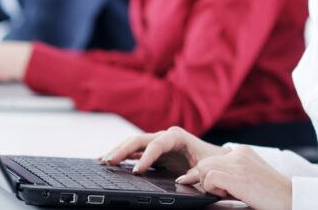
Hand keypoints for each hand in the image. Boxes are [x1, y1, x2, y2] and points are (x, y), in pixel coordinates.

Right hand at [100, 126, 227, 175]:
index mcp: (177, 137)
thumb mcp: (206, 168)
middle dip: (123, 150)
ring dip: (118, 151)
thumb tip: (181, 181)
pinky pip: (134, 152)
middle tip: (108, 162)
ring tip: (101, 161)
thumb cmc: (211, 162)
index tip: (136, 171)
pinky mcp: (153, 152)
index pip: (157, 144)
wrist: (215, 158)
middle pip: (139, 140)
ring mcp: (157, 143)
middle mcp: (165, 136)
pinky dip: (121, 156)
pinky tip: (107, 161)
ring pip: (133, 144)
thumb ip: (196, 174)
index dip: (146, 157)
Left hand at [177, 145, 291, 209]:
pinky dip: (212, 189)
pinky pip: (209, 178)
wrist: (290, 199)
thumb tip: (205, 178)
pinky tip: (227, 195)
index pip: (212, 158)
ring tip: (226, 194)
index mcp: (242, 152)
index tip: (210, 186)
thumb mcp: (249, 176)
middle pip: (204, 162)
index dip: (208, 174)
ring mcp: (238, 164)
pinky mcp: (237, 177)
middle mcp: (238, 153)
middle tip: (222, 192)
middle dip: (205, 179)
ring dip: (208, 184)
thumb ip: (232, 172)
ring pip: (203, 167)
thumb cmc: (271, 193)